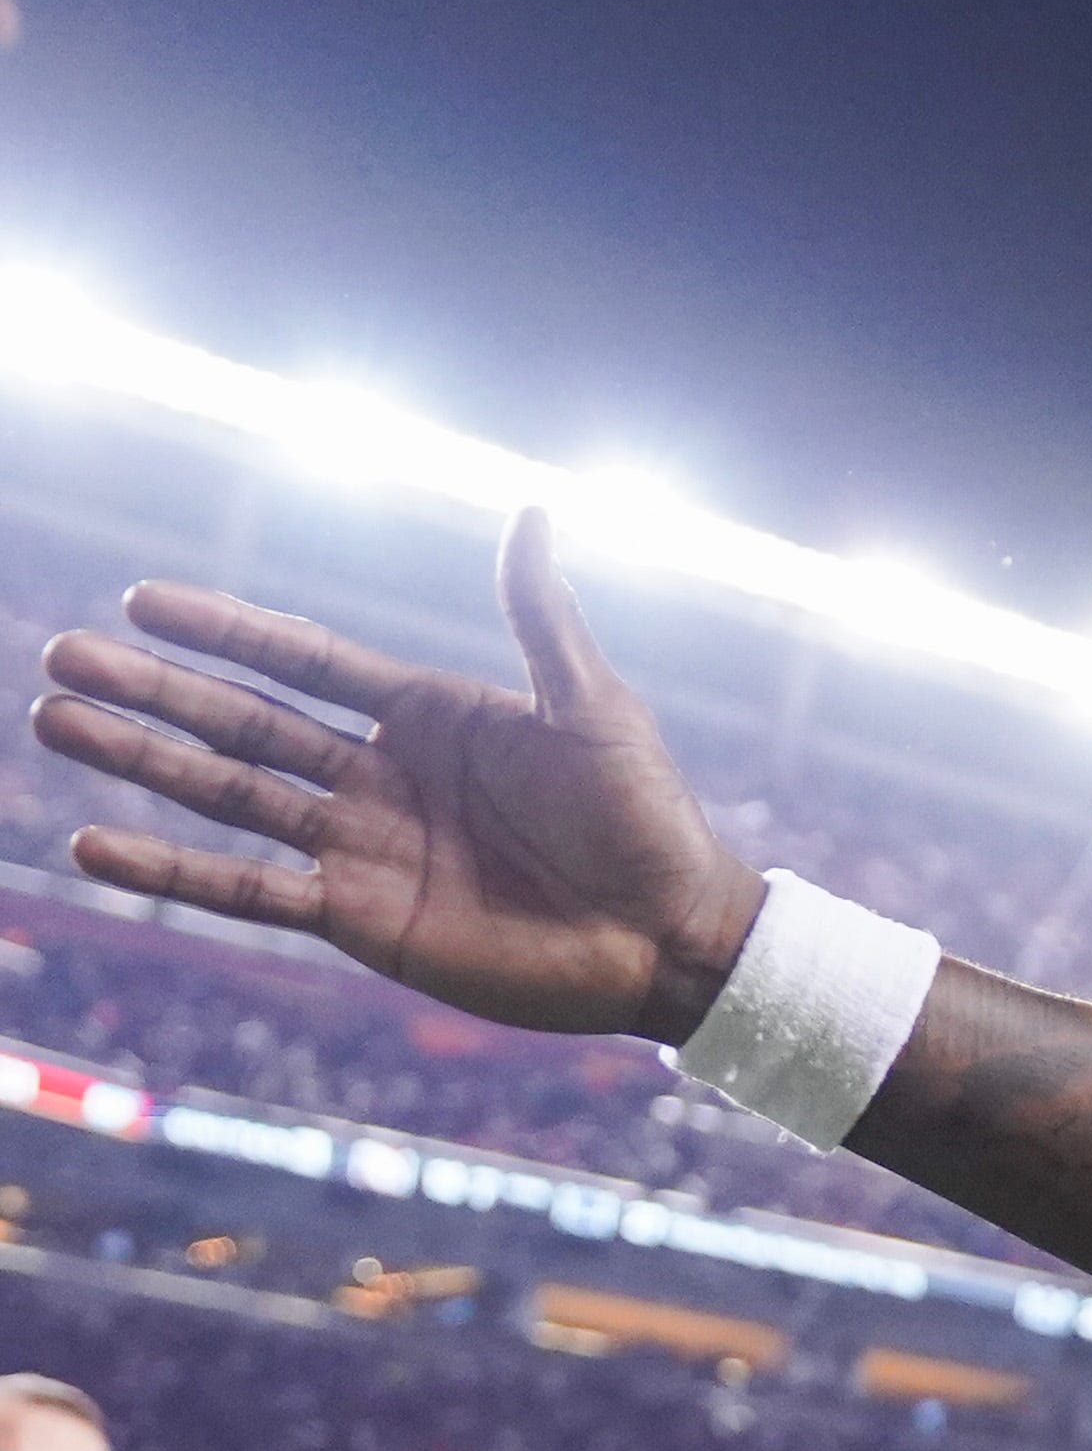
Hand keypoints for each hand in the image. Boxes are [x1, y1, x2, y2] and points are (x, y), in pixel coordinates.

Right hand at [31, 511, 766, 1041]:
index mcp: (429, 715)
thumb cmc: (648, 819)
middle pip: (242, 721)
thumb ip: (542, 619)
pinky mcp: (362, 920)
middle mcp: (381, 776)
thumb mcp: (595, 708)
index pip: (301, 660)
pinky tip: (96, 844)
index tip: (142, 599)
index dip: (225, 630)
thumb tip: (530, 512)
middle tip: (62, 656)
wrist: (672, 938)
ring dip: (141, 760)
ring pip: (227, 795)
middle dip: (154, 687)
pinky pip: (250, 891)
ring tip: (55, 723)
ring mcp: (365, 848)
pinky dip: (173, 870)